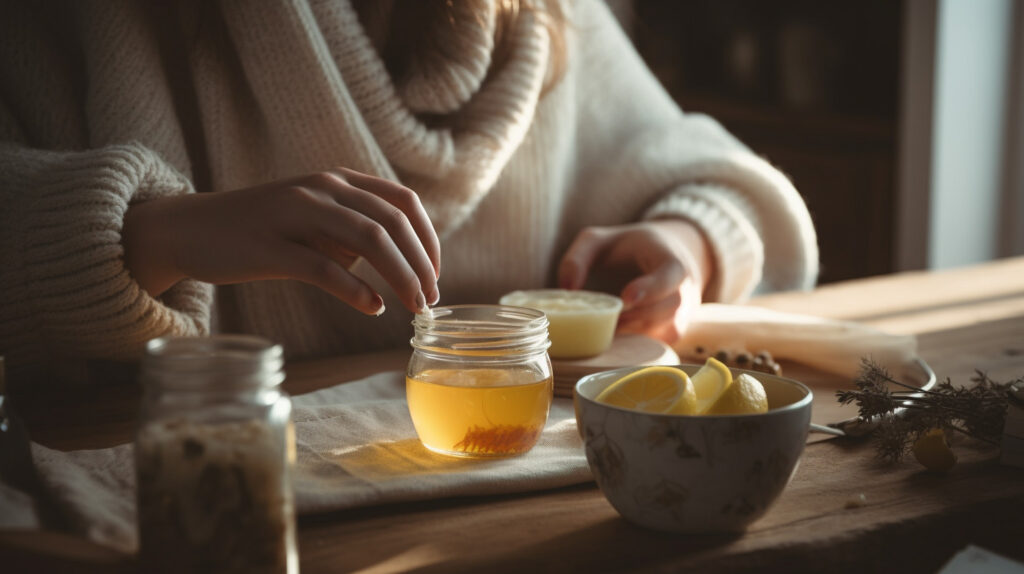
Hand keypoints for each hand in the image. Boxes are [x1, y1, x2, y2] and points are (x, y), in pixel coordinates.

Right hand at [122, 168, 440, 315]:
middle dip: (421, 264)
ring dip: (400, 277)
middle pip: (392, 222)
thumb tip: (400, 265)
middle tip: (431, 300)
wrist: (190, 229)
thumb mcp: (314, 219)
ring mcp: (295, 214)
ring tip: (414, 308)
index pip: (403, 201)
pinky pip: (325, 269)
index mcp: (337, 180)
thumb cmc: (261, 230)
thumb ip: (354, 232)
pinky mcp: (270, 247)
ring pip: (369, 240)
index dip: (429, 238)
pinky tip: (372, 309)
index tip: (435, 274)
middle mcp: (321, 188)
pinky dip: (357, 291)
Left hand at [558, 220, 711, 343]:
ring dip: (633, 331)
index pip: (669, 276)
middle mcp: (684, 290)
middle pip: (666, 308)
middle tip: (607, 317)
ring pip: (662, 329)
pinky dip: (636, 342)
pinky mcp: (673, 332)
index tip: (625, 298)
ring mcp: (682, 314)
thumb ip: (578, 258)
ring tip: (608, 326)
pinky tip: (616, 335)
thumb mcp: (598, 241)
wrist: (664, 255)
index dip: (650, 288)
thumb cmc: (628, 248)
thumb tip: (566, 289)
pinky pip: (658, 343)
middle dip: (634, 316)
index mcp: (671, 261)